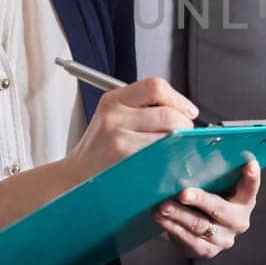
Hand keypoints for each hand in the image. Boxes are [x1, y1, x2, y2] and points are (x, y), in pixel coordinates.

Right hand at [64, 76, 197, 181]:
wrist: (76, 177)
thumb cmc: (100, 149)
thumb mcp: (113, 117)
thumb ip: (143, 108)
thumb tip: (184, 110)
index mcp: (113, 100)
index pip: (156, 87)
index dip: (178, 99)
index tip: (188, 111)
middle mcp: (114, 117)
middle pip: (168, 113)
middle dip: (184, 125)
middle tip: (183, 135)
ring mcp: (119, 140)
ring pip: (168, 137)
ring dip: (179, 144)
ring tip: (173, 149)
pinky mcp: (125, 161)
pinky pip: (160, 156)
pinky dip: (169, 159)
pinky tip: (164, 162)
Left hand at [152, 156, 259, 257]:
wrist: (198, 225)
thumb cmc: (207, 194)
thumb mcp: (213, 183)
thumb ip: (211, 171)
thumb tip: (187, 149)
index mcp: (245, 200)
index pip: (250, 187)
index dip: (251, 177)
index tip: (249, 163)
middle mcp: (238, 221)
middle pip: (219, 209)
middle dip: (200, 200)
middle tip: (183, 193)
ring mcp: (224, 239)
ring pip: (200, 226)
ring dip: (179, 215)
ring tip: (162, 206)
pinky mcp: (207, 251)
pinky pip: (189, 241)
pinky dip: (173, 229)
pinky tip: (162, 219)